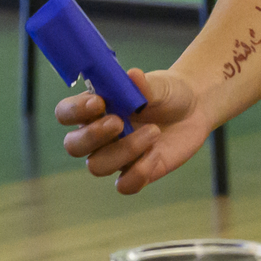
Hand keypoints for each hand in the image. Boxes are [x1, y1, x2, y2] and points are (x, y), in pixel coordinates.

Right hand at [56, 69, 208, 194]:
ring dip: (124, 150)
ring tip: (154, 131)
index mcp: (95, 108)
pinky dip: (139, 172)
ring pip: (97, 166)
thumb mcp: (160, 84)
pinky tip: (156, 154)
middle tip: (118, 122)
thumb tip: (132, 76)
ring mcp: (116, 156)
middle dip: (92, 136)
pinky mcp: (136, 172)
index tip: (99, 103)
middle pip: (73, 146)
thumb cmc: (167, 92)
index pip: (66, 113)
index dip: (75, 111)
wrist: (194, 108)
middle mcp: (99, 135)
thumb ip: (144, 84)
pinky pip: (124, 184)